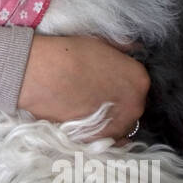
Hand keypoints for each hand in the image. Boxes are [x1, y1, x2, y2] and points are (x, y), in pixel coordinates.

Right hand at [17, 34, 148, 141]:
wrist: (43, 74)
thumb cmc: (70, 54)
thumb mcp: (101, 42)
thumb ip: (122, 49)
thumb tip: (132, 48)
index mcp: (139, 80)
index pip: (138, 84)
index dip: (122, 82)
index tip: (108, 81)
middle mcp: (135, 105)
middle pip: (132, 106)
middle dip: (118, 102)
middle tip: (97, 95)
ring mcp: (118, 126)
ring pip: (121, 125)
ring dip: (110, 119)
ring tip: (89, 109)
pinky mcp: (99, 140)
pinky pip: (107, 140)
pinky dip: (99, 133)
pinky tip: (85, 122)